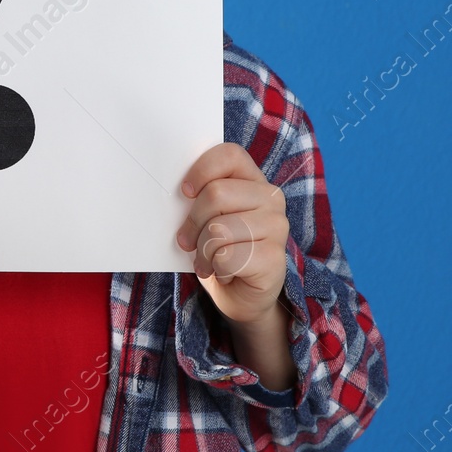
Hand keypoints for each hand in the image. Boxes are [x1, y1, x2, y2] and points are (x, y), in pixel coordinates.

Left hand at [175, 142, 288, 325]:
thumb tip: (174, 195)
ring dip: (204, 252)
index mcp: (253, 181)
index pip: (229, 155)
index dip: (202, 170)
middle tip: (189, 242)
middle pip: (216, 194)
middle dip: (193, 223)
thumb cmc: (220, 251)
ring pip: (218, 229)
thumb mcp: (207, 220)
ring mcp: (277, 227)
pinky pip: (227, 257)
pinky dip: (217, 269)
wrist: (241, 296)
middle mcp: (271, 198)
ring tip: (209, 261)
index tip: (185, 192)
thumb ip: (200, 200)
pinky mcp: (274, 257)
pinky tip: (226, 274)